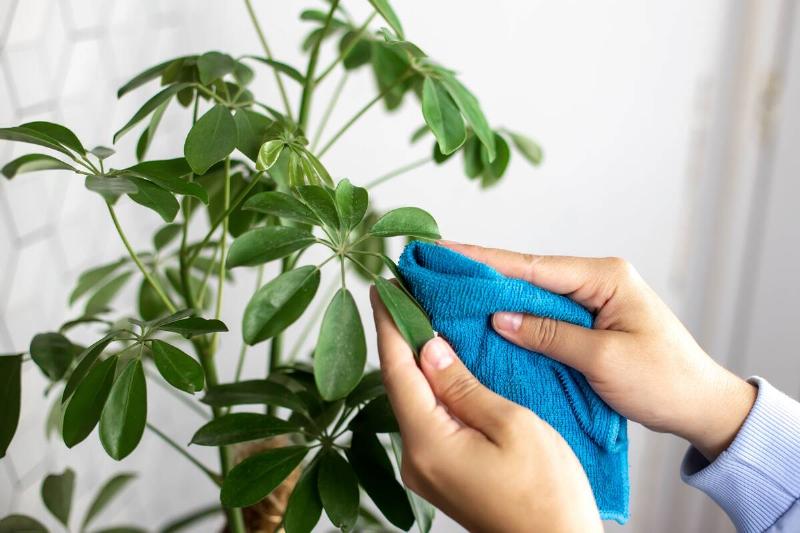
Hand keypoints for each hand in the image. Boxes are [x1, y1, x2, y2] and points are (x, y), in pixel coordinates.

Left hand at [370, 288, 601, 532]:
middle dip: (401, 338)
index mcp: (429, 443)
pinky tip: (441, 368)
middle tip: (405, 294)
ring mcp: (425, 470)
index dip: (389, 325)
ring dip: (416, 362)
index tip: (381, 288)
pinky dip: (430, 389)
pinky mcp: (440, 475)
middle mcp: (415, 458)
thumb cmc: (547, 493)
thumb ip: (464, 385)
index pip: (397, 370)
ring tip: (423, 319)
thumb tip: (428, 349)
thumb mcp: (512, 424)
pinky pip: (426, 421)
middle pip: (400, 385)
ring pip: (413, 402)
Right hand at [440, 241, 756, 460]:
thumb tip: (499, 317)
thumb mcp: (603, 360)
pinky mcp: (588, 321)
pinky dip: (513, 316)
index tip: (444, 250)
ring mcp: (591, 300)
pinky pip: (542, 314)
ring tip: (447, 287)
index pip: (531, 265)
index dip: (484, 260)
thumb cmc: (663, 381)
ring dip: (493, 294)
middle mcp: (596, 279)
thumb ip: (550, 335)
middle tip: (434, 266)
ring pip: (531, 293)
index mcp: (604, 277)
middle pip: (526, 273)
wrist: (701, 406)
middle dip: (481, 272)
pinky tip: (483, 316)